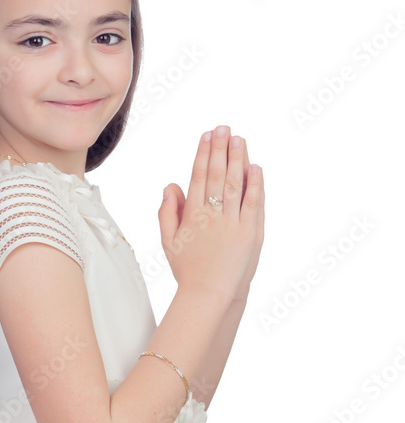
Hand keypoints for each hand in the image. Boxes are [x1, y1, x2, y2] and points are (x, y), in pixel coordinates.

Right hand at [158, 126, 264, 302]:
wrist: (209, 294)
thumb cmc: (188, 269)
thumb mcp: (168, 241)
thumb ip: (167, 212)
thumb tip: (171, 185)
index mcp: (192, 215)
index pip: (198, 176)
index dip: (203, 154)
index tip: (206, 136)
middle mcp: (213, 215)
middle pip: (217, 174)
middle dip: (220, 148)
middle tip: (223, 128)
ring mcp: (233, 223)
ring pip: (235, 184)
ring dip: (237, 159)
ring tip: (238, 139)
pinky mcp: (251, 233)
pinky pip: (253, 203)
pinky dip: (255, 184)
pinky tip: (256, 167)